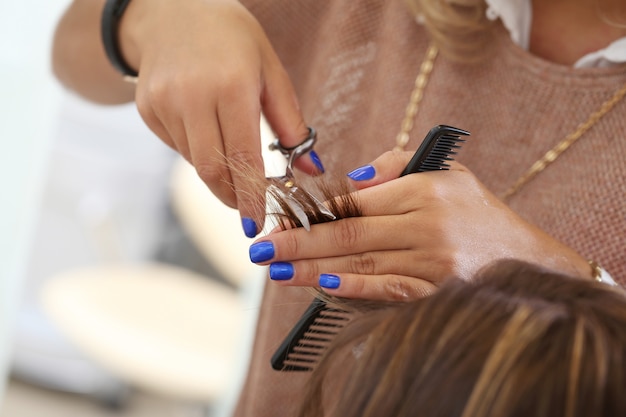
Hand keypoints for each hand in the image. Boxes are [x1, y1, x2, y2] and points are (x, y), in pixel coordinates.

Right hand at [119, 0, 321, 235]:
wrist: (170, 10)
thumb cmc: (231, 38)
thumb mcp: (271, 70)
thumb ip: (291, 123)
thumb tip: (311, 169)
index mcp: (231, 85)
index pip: (242, 156)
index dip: (250, 196)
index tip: (256, 222)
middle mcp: (192, 96)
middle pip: (211, 169)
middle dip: (232, 197)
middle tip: (247, 209)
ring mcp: (163, 103)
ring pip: (194, 161)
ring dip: (218, 172)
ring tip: (232, 157)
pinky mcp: (147, 109)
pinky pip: (177, 146)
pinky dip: (198, 151)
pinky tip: (206, 128)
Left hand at [248, 151, 591, 301]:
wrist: (524, 257)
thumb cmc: (476, 211)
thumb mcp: (446, 170)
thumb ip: (397, 162)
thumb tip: (352, 180)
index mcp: (422, 190)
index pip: (355, 200)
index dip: (312, 211)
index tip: (280, 216)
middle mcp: (425, 224)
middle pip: (349, 234)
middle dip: (298, 241)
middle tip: (260, 250)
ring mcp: (431, 261)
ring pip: (362, 264)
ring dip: (313, 268)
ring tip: (276, 270)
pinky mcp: (436, 292)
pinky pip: (389, 290)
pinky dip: (355, 289)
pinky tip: (322, 287)